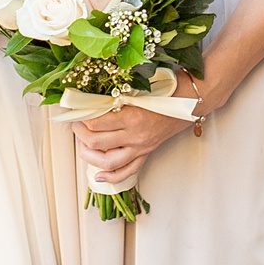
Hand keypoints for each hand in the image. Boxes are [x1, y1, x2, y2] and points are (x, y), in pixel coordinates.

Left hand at [74, 74, 200, 192]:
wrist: (189, 102)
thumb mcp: (138, 88)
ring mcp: (141, 148)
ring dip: (89, 155)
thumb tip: (89, 100)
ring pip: (107, 162)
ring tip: (81, 146)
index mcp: (132, 116)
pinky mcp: (146, 154)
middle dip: (80, 133)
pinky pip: (126, 171)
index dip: (80, 117)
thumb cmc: (165, 90)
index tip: (74, 110)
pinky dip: (110, 176)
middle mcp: (135, 135)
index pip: (96, 123)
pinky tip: (97, 175)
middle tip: (75, 124)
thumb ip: (116, 96)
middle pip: (96, 142)